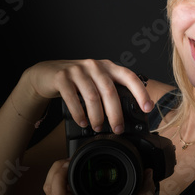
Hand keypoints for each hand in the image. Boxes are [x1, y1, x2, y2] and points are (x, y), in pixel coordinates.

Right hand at [23, 59, 153, 133]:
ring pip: (92, 97)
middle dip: (116, 114)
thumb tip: (126, 115)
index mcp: (108, 66)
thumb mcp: (96, 80)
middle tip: (118, 129)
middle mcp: (95, 66)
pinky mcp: (62, 77)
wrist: (47, 73)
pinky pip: (73, 98)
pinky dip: (79, 114)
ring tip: (97, 128)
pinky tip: (82, 122)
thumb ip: (110, 90)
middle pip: (110, 91)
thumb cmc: (77, 80)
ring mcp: (78, 70)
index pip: (130, 76)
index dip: (140, 92)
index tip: (147, 108)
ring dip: (97, 116)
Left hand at [43, 158, 155, 194]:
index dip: (58, 176)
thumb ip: (142, 193)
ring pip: (47, 190)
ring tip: (68, 164)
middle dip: (55, 170)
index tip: (69, 163)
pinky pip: (52, 194)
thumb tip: (149, 173)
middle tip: (69, 160)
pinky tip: (68, 174)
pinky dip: (56, 181)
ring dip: (54, 174)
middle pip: (48, 189)